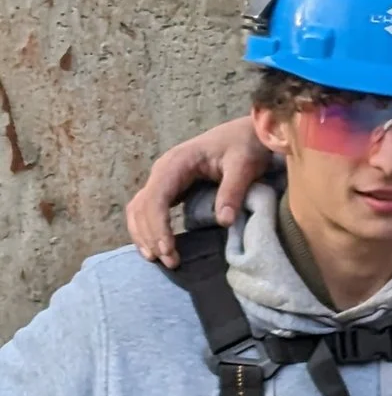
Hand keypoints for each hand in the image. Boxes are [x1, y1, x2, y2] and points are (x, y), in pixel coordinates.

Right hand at [126, 117, 273, 266]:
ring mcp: (164, 177)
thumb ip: (233, 191)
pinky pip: (149, 208)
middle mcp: (163, 169)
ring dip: (144, 234)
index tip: (168, 251)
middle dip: (150, 236)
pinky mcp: (170, 185)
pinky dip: (147, 227)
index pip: (156, 199)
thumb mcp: (245, 165)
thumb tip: (223, 222)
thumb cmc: (247, 146)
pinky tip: (156, 247)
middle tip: (168, 262)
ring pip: (139, 209)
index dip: (158, 227)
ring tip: (158, 260)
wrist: (248, 132)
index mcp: (177, 163)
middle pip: (142, 207)